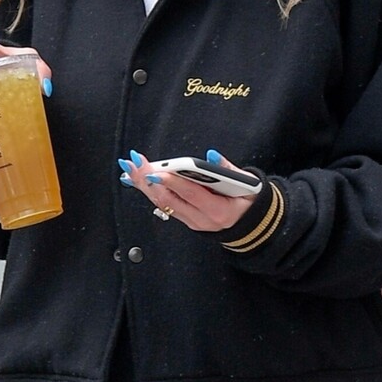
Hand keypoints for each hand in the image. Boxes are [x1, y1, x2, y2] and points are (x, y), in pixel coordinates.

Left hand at [117, 149, 257, 233]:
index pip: (192, 194)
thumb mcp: (247, 184)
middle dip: (150, 180)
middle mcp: (202, 220)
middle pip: (170, 200)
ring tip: (130, 168)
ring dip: (145, 185)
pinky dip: (150, 191)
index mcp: (219, 211)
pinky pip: (165, 205)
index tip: (157, 171)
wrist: (250, 225)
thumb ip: (228, 169)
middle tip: (136, 163)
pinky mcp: (186, 219)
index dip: (174, 182)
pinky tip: (138, 179)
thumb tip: (211, 156)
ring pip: (163, 203)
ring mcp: (192, 222)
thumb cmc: (249, 201)